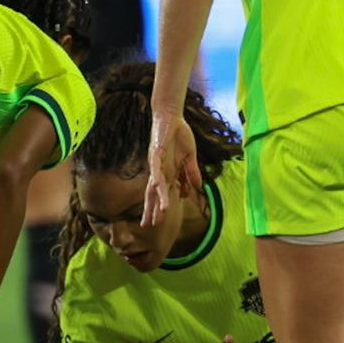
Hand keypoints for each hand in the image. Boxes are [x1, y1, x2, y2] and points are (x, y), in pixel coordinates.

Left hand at [144, 110, 200, 226]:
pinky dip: (158, 181)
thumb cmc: (179, 135)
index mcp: (168, 172)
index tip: (162, 218)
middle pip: (154, 194)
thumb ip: (191, 173)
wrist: (172, 117)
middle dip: (151, 210)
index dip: (163, 205)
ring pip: (155, 186)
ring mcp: (157, 163)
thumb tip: (195, 188)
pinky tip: (160, 190)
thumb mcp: (190, 157)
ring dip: (158, 201)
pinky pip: (157, 170)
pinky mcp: (157, 153)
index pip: (164, 192)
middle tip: (148, 225)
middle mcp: (159, 170)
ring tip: (160, 215)